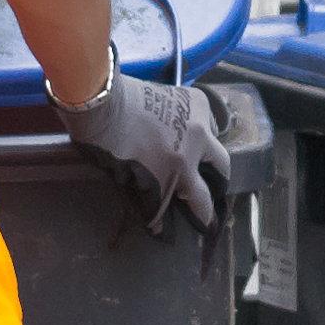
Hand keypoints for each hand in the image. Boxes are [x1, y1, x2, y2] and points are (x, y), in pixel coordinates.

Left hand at [55, 67, 231, 234]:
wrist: (103, 103)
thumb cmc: (109, 144)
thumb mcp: (132, 180)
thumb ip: (152, 200)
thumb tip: (158, 226)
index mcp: (180, 165)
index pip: (200, 199)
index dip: (204, 215)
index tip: (206, 223)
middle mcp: (197, 140)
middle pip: (222, 168)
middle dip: (219, 180)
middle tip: (212, 185)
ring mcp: (198, 117)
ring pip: (216, 139)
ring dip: (208, 150)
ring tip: (194, 152)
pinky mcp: (194, 99)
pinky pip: (206, 118)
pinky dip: (199, 127)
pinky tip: (185, 129)